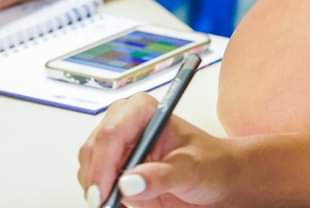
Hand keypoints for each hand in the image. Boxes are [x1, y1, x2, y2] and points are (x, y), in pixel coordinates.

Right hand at [78, 94, 242, 207]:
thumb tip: (130, 182)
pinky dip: (100, 195)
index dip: (103, 162)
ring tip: (112, 206)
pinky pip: (96, 180)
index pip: (112, 132)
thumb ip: (163, 176)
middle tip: (103, 204)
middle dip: (95, 178)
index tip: (104, 192)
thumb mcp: (193, 169)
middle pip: (94, 147)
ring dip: (96, 187)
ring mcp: (120, 146)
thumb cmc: (212, 164)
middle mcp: (126, 123)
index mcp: (143, 110)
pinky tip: (114, 205)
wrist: (219, 180)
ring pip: (89, 164)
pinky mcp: (117, 167)